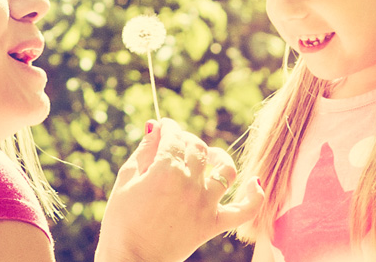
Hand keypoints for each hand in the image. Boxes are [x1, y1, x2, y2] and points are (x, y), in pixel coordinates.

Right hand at [96, 119, 263, 261]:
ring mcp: (205, 204)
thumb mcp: (125, 180)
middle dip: (186, 140)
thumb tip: (155, 126)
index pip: (174, 135)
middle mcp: (190, 183)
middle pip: (198, 148)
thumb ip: (144, 150)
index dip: (168, 127)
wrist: (131, 261)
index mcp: (166, 169)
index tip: (163, 127)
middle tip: (175, 145)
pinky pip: (244, 210)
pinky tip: (254, 183)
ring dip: (219, 158)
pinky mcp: (213, 224)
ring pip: (225, 170)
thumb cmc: (121, 221)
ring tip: (209, 160)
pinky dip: (254, 196)